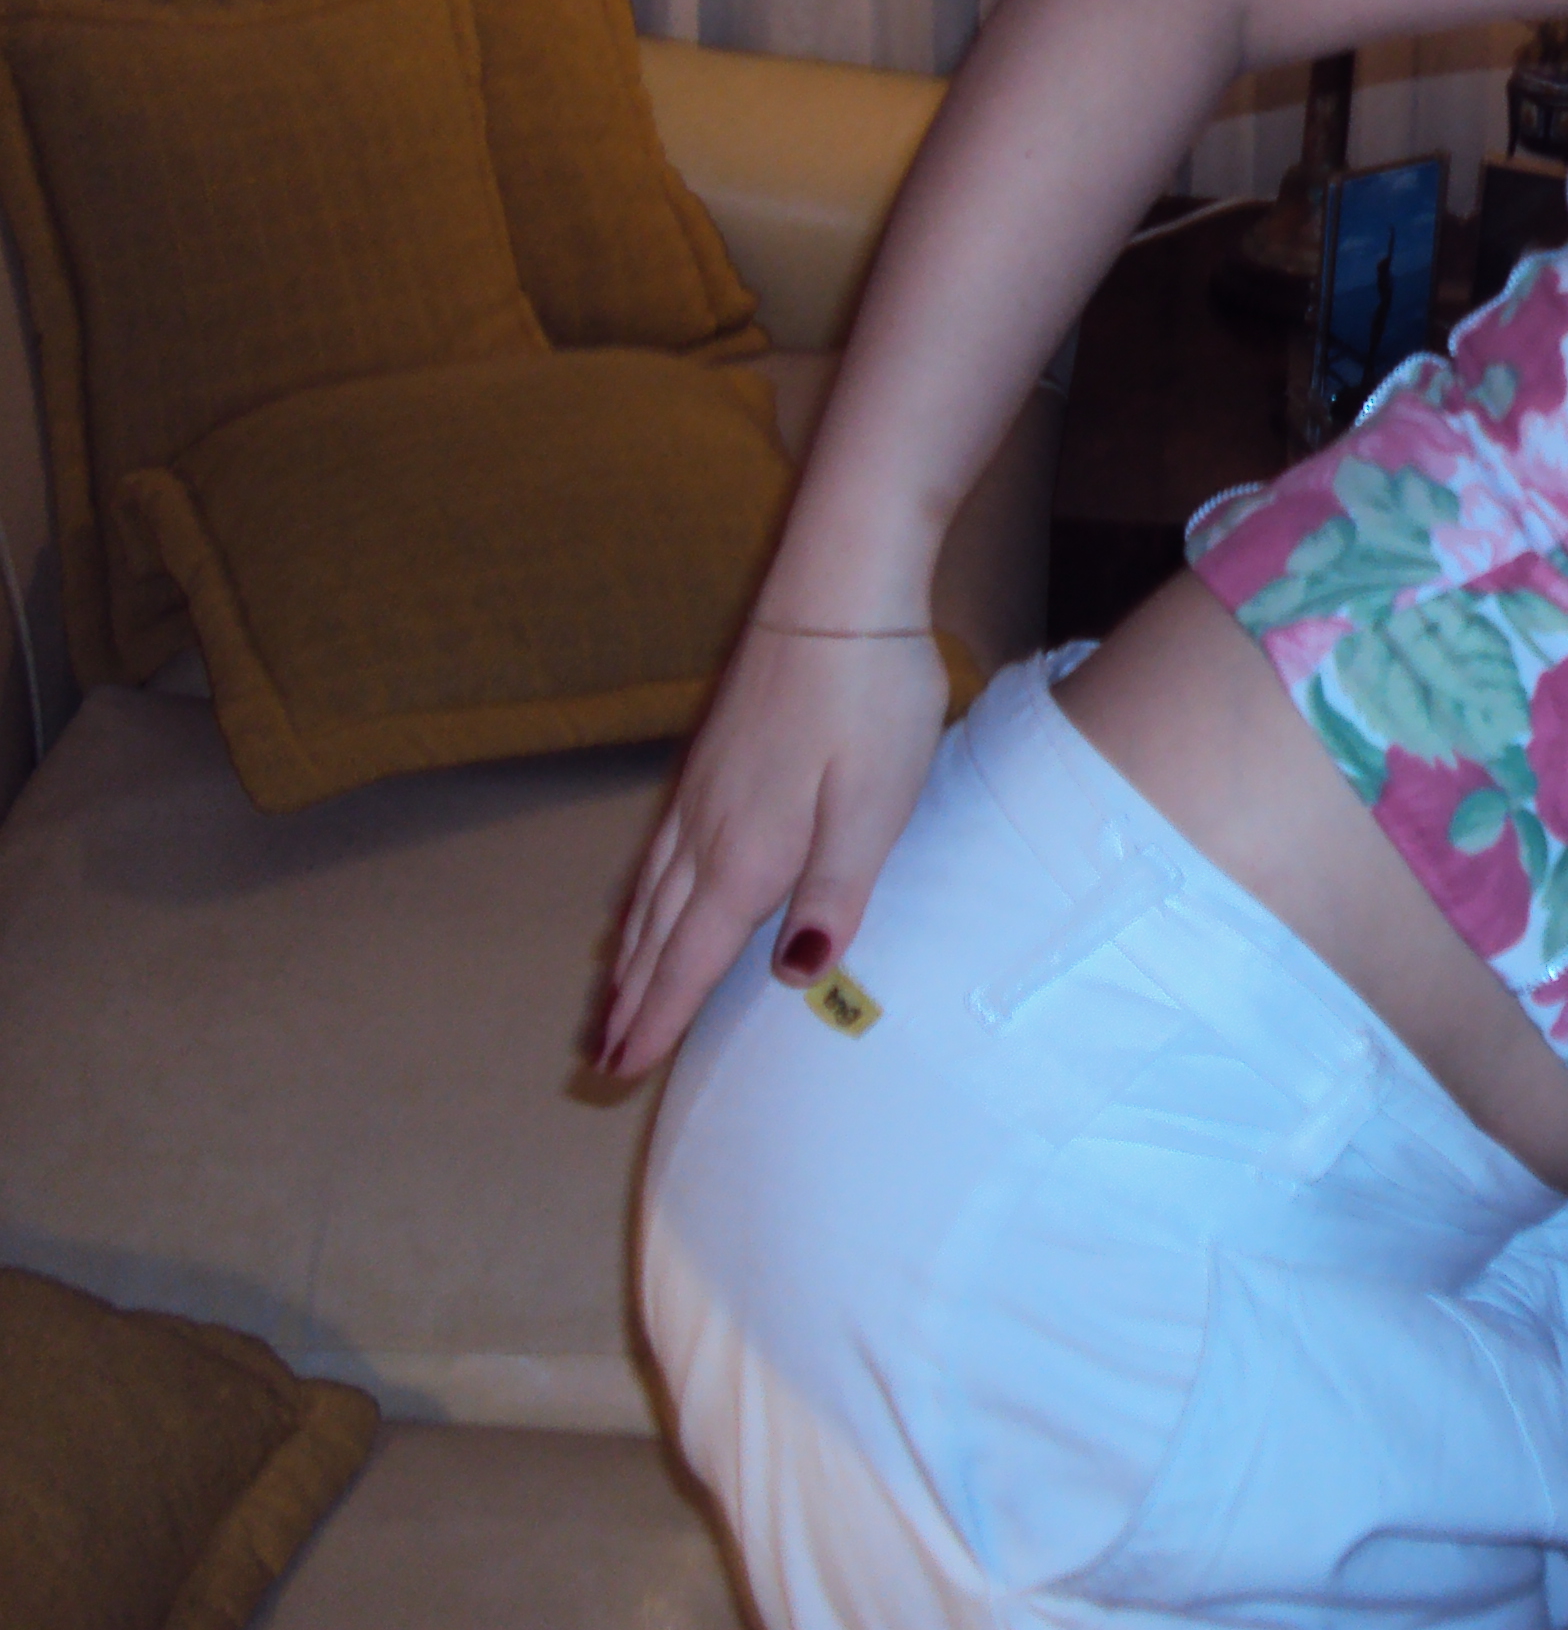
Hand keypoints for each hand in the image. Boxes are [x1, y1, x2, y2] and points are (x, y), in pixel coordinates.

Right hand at [596, 622, 948, 1077]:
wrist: (837, 592)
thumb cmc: (869, 701)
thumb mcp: (873, 807)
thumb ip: (835, 894)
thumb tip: (795, 976)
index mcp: (746, 854)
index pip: (692, 957)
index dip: (657, 1018)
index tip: (619, 1070)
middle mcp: (707, 829)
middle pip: (658, 934)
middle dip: (629, 999)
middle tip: (599, 1059)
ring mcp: (701, 788)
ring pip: (651, 891)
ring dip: (629, 951)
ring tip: (609, 996)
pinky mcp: (710, 755)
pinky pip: (658, 848)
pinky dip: (640, 893)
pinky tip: (642, 895)